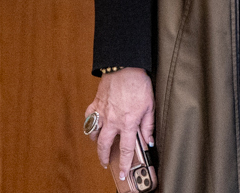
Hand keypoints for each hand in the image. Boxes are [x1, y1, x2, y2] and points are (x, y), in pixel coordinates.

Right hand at [86, 68, 154, 184]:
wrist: (125, 66)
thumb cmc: (139, 84)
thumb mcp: (149, 106)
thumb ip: (148, 125)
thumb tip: (149, 140)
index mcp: (128, 123)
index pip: (125, 149)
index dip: (123, 163)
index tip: (122, 172)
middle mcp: (113, 121)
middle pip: (104, 145)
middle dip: (103, 157)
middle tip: (105, 163)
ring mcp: (102, 112)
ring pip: (93, 133)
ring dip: (96, 141)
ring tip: (100, 144)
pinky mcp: (96, 103)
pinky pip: (89, 117)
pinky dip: (89, 123)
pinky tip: (93, 125)